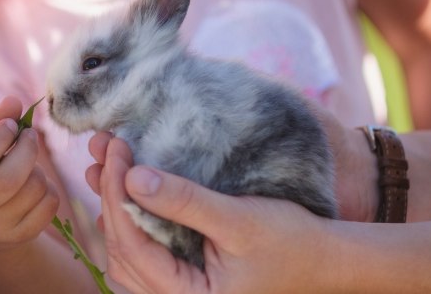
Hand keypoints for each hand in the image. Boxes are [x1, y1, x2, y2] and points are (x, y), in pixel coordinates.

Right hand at [0, 97, 58, 251]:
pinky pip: (49, 204)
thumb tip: (13, 101)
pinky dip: (49, 189)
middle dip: (27, 150)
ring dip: (38, 169)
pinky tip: (35, 188)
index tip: (11, 125)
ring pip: (34, 188)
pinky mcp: (19, 236)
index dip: (0, 136)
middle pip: (9, 178)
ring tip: (27, 166)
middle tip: (30, 136)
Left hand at [86, 134, 349, 293]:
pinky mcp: (185, 282)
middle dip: (109, 195)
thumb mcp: (239, 219)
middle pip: (121, 251)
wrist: (324, 261)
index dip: (116, 192)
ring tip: (107, 166)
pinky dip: (130, 226)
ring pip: (125, 258)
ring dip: (113, 209)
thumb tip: (133, 178)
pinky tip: (127, 194)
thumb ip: (186, 202)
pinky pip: (142, 259)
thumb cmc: (291, 242)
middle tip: (105, 149)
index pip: (131, 244)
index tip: (116, 149)